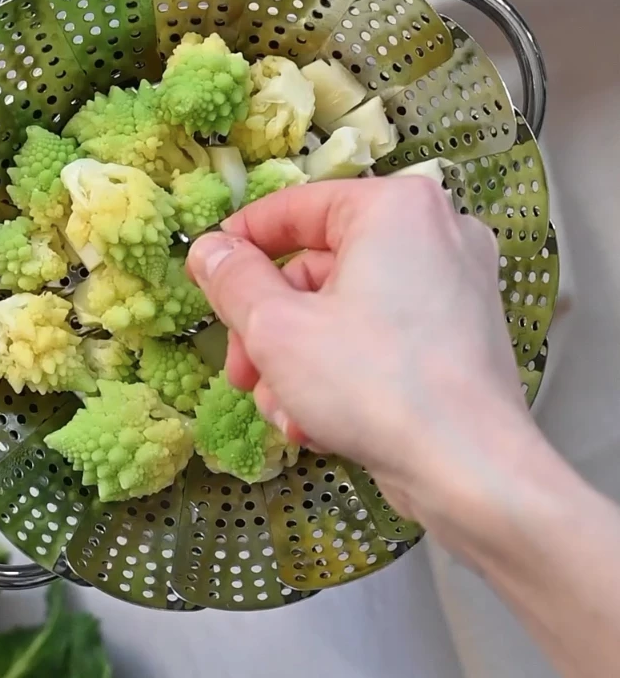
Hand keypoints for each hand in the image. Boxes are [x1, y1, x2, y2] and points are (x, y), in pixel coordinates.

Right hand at [186, 177, 530, 551]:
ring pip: (345, 311)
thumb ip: (234, 281)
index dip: (240, 243)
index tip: (205, 276)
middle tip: (240, 371)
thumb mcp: (278, 328)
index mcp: (395, 207)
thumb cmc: (373, 383)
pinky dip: (343, 372)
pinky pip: (381, 337)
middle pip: (318, 269)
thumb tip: (208, 250)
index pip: (297, 207)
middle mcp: (436, 233)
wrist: (471, 469)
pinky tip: (316, 423)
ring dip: (297, 361)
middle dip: (269, 327)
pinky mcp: (461, 337)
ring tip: (281, 411)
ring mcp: (455, 287)